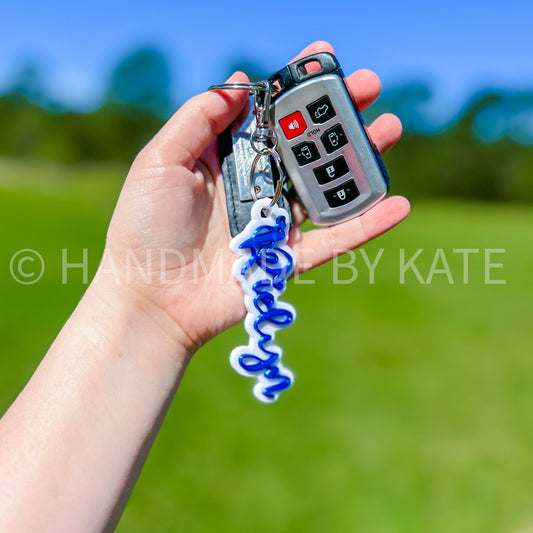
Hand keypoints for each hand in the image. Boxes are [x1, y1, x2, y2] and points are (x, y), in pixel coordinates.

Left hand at [101, 41, 409, 352]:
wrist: (150, 297)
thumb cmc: (146, 227)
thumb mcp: (161, 161)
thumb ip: (200, 119)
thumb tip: (242, 81)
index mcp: (228, 159)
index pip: (270, 115)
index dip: (297, 86)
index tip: (324, 57)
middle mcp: (256, 186)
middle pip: (306, 146)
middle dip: (338, 114)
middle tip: (370, 87)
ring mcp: (276, 223)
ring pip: (326, 187)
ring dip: (360, 159)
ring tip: (389, 129)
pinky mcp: (288, 259)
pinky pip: (334, 240)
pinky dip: (366, 225)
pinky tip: (398, 203)